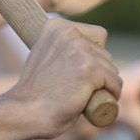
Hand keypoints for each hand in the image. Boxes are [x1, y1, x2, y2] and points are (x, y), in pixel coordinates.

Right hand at [8, 19, 122, 136]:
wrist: (25, 112)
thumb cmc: (35, 93)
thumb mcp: (45, 58)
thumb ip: (61, 48)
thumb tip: (82, 49)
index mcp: (57, 27)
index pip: (97, 36)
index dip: (93, 58)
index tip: (79, 73)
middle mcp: (69, 33)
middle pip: (105, 54)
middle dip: (100, 73)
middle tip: (81, 90)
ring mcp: (80, 50)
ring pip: (112, 69)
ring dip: (105, 85)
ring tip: (85, 97)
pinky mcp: (90, 69)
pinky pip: (115, 83)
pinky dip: (112, 95)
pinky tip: (98, 102)